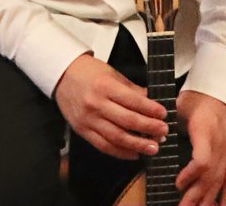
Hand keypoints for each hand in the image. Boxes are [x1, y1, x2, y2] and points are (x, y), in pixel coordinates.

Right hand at [51, 53, 165, 162]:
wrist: (62, 75)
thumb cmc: (87, 72)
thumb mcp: (112, 74)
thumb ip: (132, 89)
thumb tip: (151, 100)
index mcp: (105, 86)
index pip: (133, 101)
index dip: (150, 109)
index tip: (164, 114)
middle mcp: (96, 104)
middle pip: (127, 121)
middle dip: (148, 128)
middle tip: (163, 131)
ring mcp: (88, 120)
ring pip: (116, 137)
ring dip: (137, 144)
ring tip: (153, 147)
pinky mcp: (83, 131)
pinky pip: (104, 146)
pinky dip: (120, 152)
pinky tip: (133, 153)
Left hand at [173, 88, 225, 205]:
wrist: (218, 92)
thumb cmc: (196, 100)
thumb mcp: (178, 107)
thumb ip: (167, 124)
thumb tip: (154, 137)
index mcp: (206, 132)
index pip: (202, 160)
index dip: (190, 175)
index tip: (177, 184)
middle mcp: (220, 144)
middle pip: (210, 176)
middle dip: (196, 196)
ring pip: (220, 180)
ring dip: (209, 200)